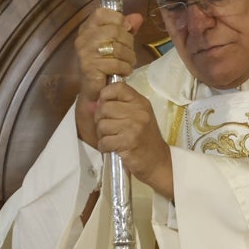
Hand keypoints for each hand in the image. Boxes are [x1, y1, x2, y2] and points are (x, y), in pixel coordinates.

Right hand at [73, 7, 142, 147]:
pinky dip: (125, 68)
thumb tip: (137, 17)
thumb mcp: (118, 42)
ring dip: (129, 57)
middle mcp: (83, 38)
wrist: (95, 90)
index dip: (118, 19)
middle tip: (128, 53)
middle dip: (128, 42)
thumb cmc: (107, 63)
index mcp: (87, 28)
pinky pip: (116, 63)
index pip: (102, 13)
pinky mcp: (90, 68)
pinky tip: (124, 71)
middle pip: (115, 30)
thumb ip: (127, 28)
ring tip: (128, 63)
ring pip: (117, 47)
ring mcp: (85, 53)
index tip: (125, 30)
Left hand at [94, 80, 173, 199]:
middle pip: (104, 107)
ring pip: (102, 125)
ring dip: (102, 135)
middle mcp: (138, 112)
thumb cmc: (145, 138)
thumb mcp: (138, 116)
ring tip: (113, 139)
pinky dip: (105, 147)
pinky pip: (104, 141)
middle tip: (109, 129)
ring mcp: (134, 127)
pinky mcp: (128, 142)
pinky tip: (113, 148)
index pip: (117, 87)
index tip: (106, 106)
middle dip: (101, 120)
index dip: (105, 95)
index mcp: (140, 102)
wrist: (158, 160)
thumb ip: (118, 107)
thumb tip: (91, 105)